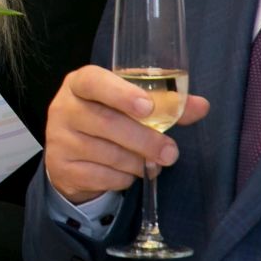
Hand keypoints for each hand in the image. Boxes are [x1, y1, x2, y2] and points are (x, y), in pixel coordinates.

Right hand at [45, 64, 211, 204]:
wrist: (71, 153)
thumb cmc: (106, 119)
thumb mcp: (130, 106)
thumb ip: (165, 105)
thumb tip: (202, 106)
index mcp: (80, 83)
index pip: (94, 82)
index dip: (120, 93)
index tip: (147, 107)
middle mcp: (64, 108)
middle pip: (106, 123)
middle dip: (145, 140)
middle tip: (171, 153)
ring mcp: (59, 139)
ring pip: (108, 154)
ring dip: (137, 163)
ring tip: (148, 163)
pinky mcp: (62, 168)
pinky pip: (102, 176)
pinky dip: (123, 178)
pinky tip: (126, 173)